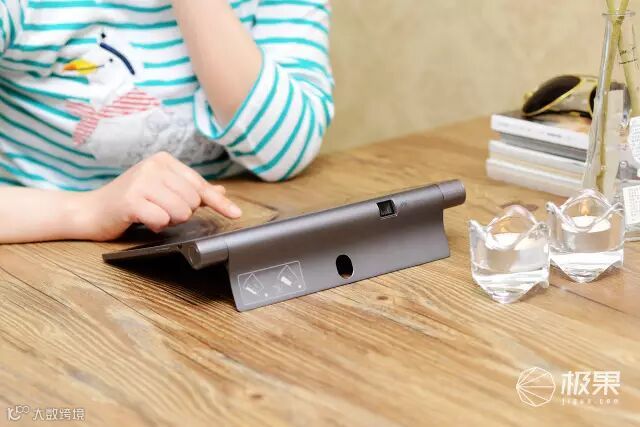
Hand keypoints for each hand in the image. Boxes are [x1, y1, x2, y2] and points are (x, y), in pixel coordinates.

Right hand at [77, 152, 241, 240]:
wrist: (90, 211)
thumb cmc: (130, 202)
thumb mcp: (162, 191)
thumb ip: (190, 190)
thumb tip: (221, 192)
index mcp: (164, 160)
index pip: (200, 185)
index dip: (218, 202)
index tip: (236, 214)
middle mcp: (154, 166)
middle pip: (193, 201)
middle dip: (181, 213)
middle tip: (159, 209)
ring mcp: (142, 181)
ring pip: (181, 212)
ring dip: (168, 220)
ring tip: (150, 213)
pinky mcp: (131, 199)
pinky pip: (162, 220)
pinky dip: (155, 225)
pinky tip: (142, 219)